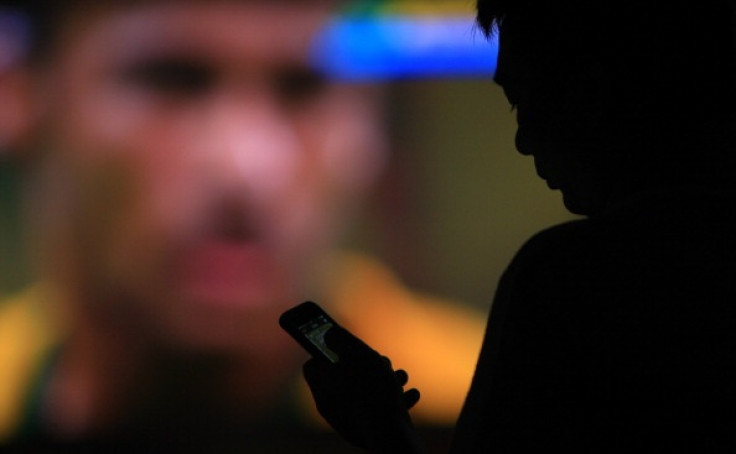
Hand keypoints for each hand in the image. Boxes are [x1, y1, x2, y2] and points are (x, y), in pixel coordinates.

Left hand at [303, 326, 423, 452]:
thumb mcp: (356, 351)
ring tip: (400, 378)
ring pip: (364, 392)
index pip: (313, 363)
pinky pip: (376, 411)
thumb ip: (339, 338)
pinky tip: (409, 395)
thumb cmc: (372, 388)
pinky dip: (393, 401)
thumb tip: (330, 334)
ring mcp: (346, 423)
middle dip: (368, 365)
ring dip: (386, 381)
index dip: (328, 349)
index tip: (345, 344)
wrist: (389, 433)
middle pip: (343, 376)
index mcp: (321, 386)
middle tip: (382, 362)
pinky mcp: (364, 434)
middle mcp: (329, 406)